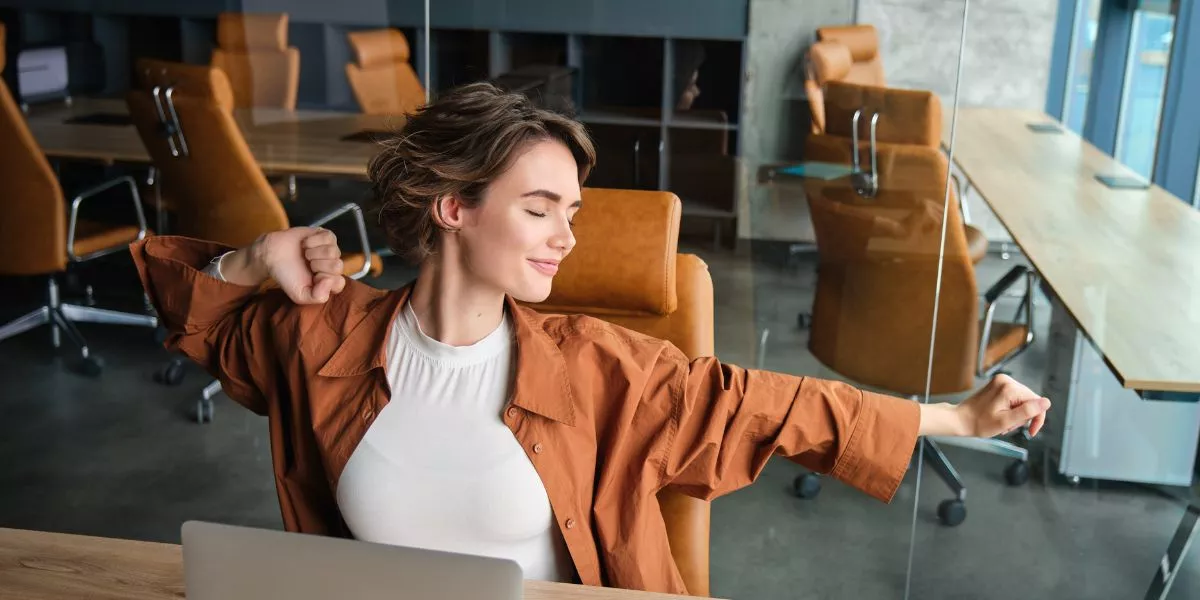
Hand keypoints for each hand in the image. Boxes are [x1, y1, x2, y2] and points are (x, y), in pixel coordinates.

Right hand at [222, 227, 346, 304]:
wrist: (272, 255)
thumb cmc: (287, 275)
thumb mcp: (299, 295)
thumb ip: (317, 297)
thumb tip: (330, 281)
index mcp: (330, 282)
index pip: (338, 283)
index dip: (323, 280)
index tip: (311, 277)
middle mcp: (333, 266)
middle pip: (337, 266)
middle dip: (317, 265)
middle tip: (307, 265)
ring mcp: (331, 250)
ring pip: (333, 252)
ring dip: (314, 253)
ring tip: (305, 255)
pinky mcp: (326, 236)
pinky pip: (329, 237)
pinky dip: (313, 241)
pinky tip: (305, 244)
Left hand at [956, 374, 1050, 437]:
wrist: (960, 419)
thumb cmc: (979, 423)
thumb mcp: (1006, 421)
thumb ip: (1027, 411)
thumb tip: (1046, 403)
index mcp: (1009, 388)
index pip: (1036, 402)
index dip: (1037, 418)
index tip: (1031, 431)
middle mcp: (1006, 380)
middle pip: (1030, 400)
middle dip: (1024, 416)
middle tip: (1010, 426)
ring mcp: (1001, 381)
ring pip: (1022, 400)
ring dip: (1017, 414)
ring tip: (1004, 423)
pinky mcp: (998, 385)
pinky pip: (1014, 398)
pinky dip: (1011, 409)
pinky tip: (1001, 416)